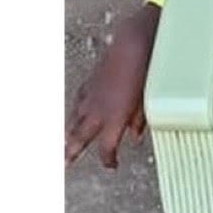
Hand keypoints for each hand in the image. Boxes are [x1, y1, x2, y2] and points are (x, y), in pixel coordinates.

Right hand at [65, 3, 160, 168]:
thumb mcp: (147, 103)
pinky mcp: (89, 84)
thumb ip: (139, 121)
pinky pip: (78, 102)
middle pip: (79, 138)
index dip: (108, 159)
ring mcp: (90, 97)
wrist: (132, 47)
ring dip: (71, 133)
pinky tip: (76, 113)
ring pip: (74, 120)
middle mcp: (97, 111)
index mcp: (114, 119)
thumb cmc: (144, 73)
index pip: (106, 148)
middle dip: (71, 152)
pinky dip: (76, 111)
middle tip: (64, 164)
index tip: (112, 165)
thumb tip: (135, 136)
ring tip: (66, 143)